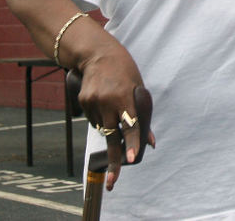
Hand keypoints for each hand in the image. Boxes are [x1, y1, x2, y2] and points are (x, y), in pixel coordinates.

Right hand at [76, 45, 154, 189]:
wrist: (97, 54)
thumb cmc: (125, 70)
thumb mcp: (139, 88)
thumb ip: (143, 116)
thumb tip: (151, 142)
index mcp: (126, 96)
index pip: (131, 124)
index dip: (132, 142)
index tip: (132, 157)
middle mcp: (108, 101)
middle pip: (113, 136)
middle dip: (114, 160)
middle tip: (113, 180)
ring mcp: (94, 102)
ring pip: (103, 129)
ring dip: (110, 129)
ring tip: (113, 106)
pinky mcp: (83, 102)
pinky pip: (94, 120)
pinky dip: (100, 119)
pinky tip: (103, 103)